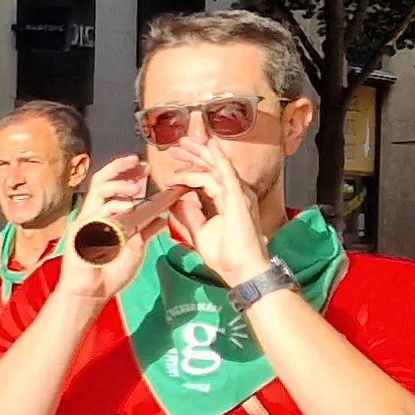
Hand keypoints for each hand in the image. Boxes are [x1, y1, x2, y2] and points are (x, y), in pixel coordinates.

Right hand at [57, 156, 162, 304]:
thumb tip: (163, 218)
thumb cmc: (111, 273)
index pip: (116, 187)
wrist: (94, 292)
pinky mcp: (80, 230)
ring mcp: (86, 221)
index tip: (145, 167)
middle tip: (137, 162)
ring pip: (98, 192)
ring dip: (118, 185)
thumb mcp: (137, 249)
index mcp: (108, 215)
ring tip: (135, 187)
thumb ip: (146, 232)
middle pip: (103, 181)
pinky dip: (112, 207)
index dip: (128, 174)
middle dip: (119, 168)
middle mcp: (96, 214)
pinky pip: (95, 212)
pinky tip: (128, 207)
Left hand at [159, 138, 273, 283]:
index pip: (207, 177)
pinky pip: (227, 173)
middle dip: (194, 155)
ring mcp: (238, 194)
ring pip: (216, 167)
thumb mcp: (200, 231)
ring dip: (199, 153)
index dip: (191, 168)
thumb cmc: (226, 255)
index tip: (172, 168)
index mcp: (226, 200)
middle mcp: (234, 193)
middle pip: (212, 167)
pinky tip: (209, 145)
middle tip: (176, 146)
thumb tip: (176, 199)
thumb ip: (189, 213)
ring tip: (183, 144)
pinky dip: (218, 158)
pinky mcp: (238, 198)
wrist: (242, 270)